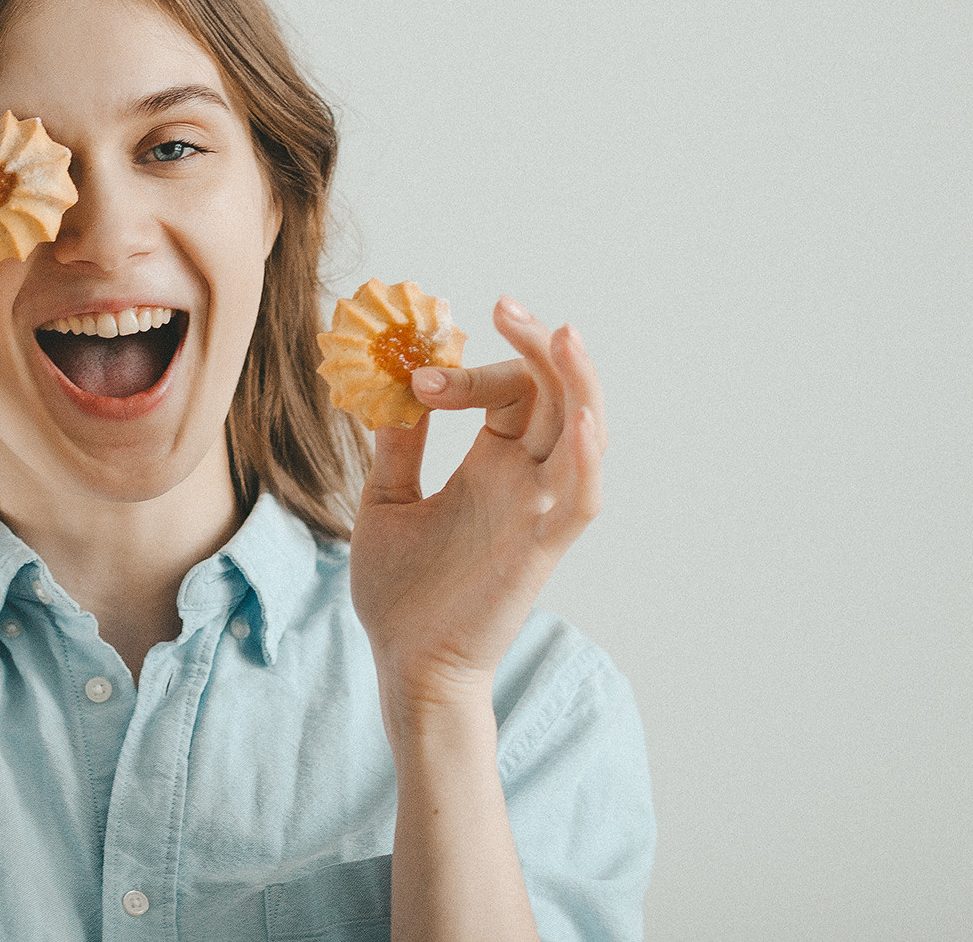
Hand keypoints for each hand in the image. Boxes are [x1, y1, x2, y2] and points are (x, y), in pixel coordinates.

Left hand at [349, 297, 607, 714]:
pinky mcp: (541, 549)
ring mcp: (537, 511)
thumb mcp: (387, 503)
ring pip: (584, 433)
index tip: (416, 374)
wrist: (405, 667)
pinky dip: (585, 458)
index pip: (508, 390)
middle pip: (554, 395)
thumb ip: (398, 447)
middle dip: (535, 346)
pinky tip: (576, 419)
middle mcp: (525, 481)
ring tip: (560, 333)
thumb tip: (393, 387)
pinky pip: (580, 498)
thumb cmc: (399, 595)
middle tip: (503, 305)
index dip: (469, 370)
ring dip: (578, 382)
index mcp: (493, 466)